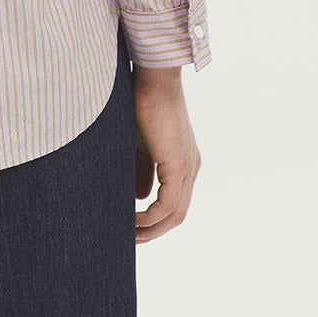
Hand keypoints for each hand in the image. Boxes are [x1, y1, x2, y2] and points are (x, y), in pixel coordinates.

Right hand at [132, 74, 200, 243]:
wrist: (153, 78)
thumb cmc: (142, 102)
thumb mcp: (138, 142)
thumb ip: (140, 170)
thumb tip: (139, 197)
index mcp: (183, 162)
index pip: (172, 202)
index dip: (153, 219)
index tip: (131, 225)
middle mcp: (190, 169)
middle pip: (176, 215)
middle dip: (152, 231)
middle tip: (128, 238)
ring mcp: (188, 168)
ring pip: (174, 214)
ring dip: (151, 229)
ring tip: (128, 234)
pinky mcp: (179, 166)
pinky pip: (168, 205)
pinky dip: (150, 218)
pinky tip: (132, 220)